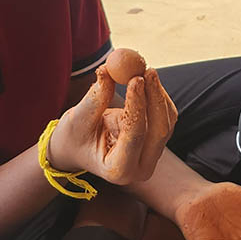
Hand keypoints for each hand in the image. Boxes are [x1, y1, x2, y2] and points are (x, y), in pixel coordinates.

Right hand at [51, 65, 177, 184]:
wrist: (77, 147)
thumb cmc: (73, 137)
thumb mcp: (77, 119)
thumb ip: (95, 99)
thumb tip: (108, 70)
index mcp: (118, 170)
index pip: (135, 135)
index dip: (137, 106)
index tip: (135, 78)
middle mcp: (140, 168)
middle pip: (159, 130)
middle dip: (155, 98)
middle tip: (147, 70)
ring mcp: (152, 156)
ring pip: (166, 121)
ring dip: (157, 93)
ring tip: (143, 69)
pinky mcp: (157, 141)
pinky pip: (166, 116)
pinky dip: (157, 95)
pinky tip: (146, 79)